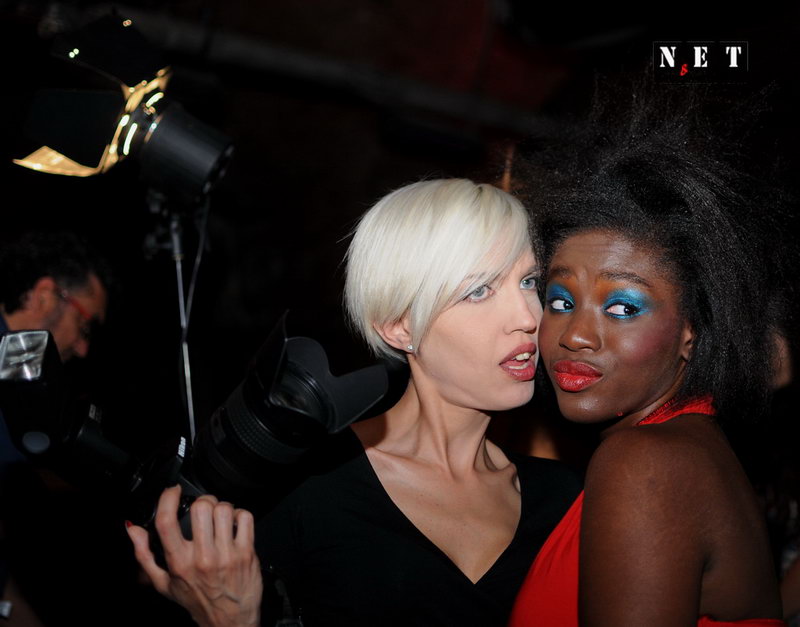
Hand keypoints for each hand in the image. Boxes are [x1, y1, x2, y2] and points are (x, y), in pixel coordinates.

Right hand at [126, 485, 262, 626]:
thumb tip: (132, 529)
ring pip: (224, 509)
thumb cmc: (197, 601)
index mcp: (178, 562)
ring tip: (220, 517)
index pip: (166, 522)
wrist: (229, 621)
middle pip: (201, 508)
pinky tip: (235, 524)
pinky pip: (245, 518)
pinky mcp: (246, 553)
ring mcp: (226, 554)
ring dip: (222, 507)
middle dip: (203, 501)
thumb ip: (144, 555)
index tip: (173, 491)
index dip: (167, 498)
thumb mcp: (163, 583)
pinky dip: (241, 514)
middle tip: (204, 508)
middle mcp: (202, 557)